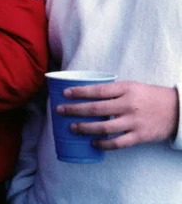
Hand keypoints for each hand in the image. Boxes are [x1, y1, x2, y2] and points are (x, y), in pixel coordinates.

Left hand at [58, 81, 179, 148]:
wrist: (176, 110)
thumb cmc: (149, 96)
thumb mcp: (131, 86)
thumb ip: (112, 90)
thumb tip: (86, 93)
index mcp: (125, 89)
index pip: (97, 90)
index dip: (79, 92)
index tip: (65, 94)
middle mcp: (128, 105)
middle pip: (96, 109)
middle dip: (75, 110)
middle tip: (60, 110)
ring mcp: (134, 122)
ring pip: (104, 127)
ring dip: (85, 128)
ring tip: (72, 127)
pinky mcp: (140, 136)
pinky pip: (118, 143)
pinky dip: (104, 144)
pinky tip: (93, 143)